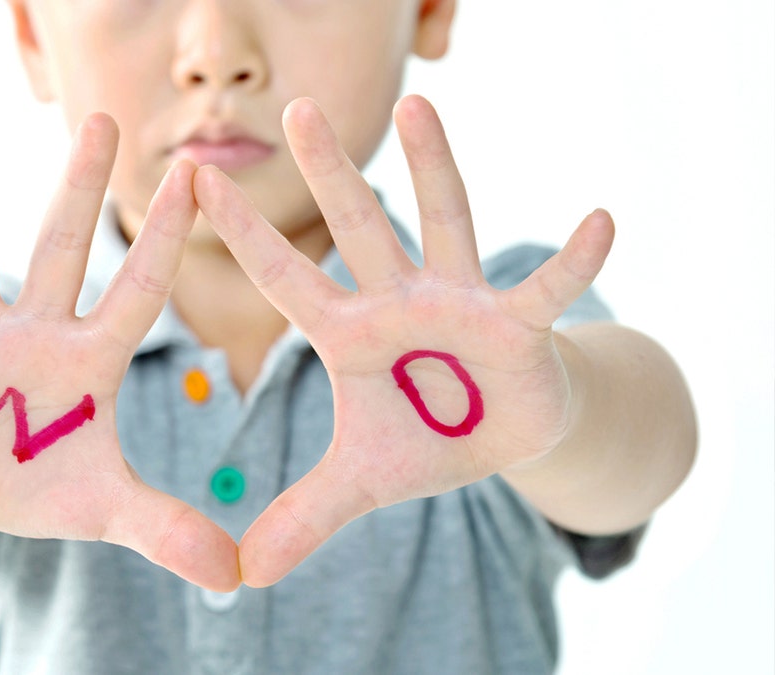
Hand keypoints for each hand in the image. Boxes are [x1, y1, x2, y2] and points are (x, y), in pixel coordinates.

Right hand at [0, 115, 239, 591]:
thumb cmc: (47, 482)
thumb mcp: (109, 510)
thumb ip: (168, 529)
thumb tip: (238, 576)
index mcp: (91, 360)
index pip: (139, 292)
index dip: (166, 239)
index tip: (194, 174)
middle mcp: (36, 333)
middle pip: (61, 251)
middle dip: (80, 190)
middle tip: (101, 118)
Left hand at [193, 95, 613, 586]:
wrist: (503, 436)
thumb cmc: (425, 438)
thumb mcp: (361, 482)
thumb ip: (305, 516)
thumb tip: (244, 577)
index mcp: (349, 334)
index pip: (284, 277)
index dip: (241, 234)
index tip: (192, 179)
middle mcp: (399, 302)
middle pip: (358, 227)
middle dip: (330, 173)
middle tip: (295, 106)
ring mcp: (460, 305)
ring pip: (443, 224)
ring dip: (434, 166)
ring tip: (420, 103)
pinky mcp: (519, 327)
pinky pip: (547, 290)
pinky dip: (573, 261)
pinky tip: (601, 221)